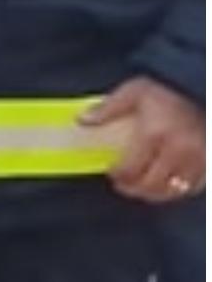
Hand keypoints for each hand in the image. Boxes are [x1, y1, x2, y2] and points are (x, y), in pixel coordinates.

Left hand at [83, 76, 204, 202]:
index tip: (112, 171)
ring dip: (153, 193)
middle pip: (151, 185)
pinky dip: (177, 191)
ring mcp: (198, 160)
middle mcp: (178, 151)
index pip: (131, 168)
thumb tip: (82, 121)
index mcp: (155, 134)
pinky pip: (192, 188)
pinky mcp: (210, 164)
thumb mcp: (134, 92)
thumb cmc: (167, 91)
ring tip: (141, 187)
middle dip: (133, 188)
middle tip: (123, 184)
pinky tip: (166, 185)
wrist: (202, 88)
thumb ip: (108, 108)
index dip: (118, 175)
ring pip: (172, 191)